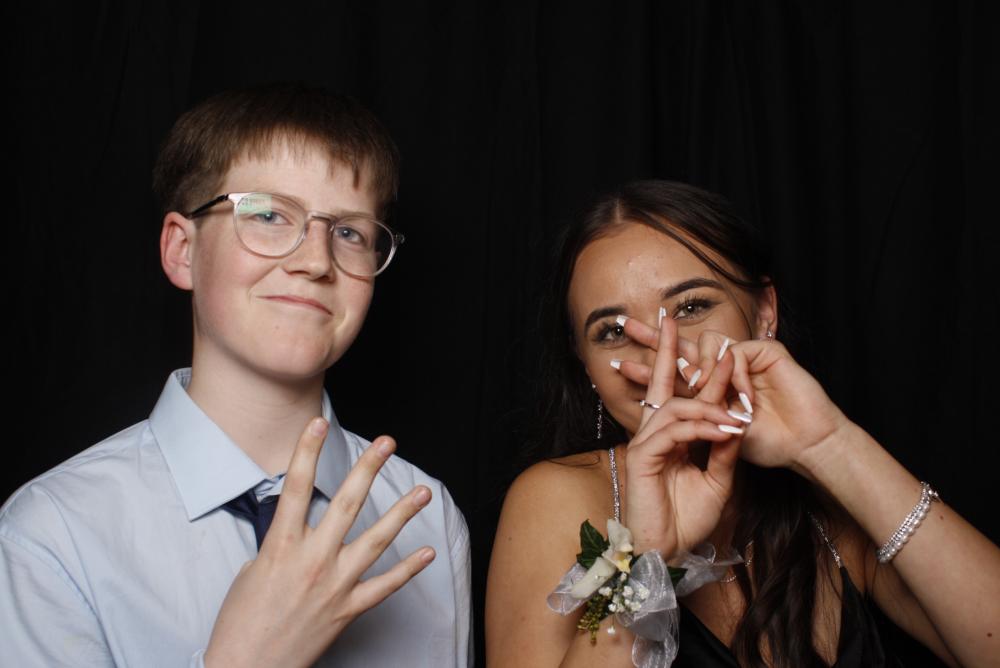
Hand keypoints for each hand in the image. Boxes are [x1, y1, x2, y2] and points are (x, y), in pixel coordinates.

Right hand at [203, 418, 434, 667]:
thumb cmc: (242, 620)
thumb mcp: (253, 569)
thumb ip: (280, 541)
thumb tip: (296, 523)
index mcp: (281, 546)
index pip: (296, 487)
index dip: (307, 451)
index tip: (319, 423)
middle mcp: (312, 561)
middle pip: (346, 504)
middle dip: (368, 469)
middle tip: (387, 443)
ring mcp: (334, 586)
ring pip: (375, 541)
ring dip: (401, 514)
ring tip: (423, 492)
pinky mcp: (347, 610)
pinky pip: (384, 587)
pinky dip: (407, 569)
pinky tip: (427, 552)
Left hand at [614, 319, 851, 473]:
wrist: (807, 446)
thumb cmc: (770, 446)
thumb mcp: (720, 437)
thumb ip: (695, 422)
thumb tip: (660, 414)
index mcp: (712, 390)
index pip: (674, 376)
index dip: (649, 371)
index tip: (618, 367)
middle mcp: (725, 370)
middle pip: (684, 347)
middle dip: (655, 338)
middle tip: (627, 326)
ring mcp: (747, 357)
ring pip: (707, 345)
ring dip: (702, 368)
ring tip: (703, 389)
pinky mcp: (768, 351)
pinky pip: (736, 354)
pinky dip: (733, 374)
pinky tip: (739, 393)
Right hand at [623, 316, 744, 557]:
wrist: (669, 551)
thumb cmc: (687, 519)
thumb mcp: (718, 480)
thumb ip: (724, 450)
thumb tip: (736, 419)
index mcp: (670, 437)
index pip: (680, 394)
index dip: (695, 369)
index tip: (713, 345)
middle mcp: (653, 434)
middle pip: (660, 384)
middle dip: (666, 350)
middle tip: (672, 320)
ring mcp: (645, 443)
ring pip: (675, 406)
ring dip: (709, 404)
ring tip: (737, 412)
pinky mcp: (641, 456)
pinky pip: (673, 430)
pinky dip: (700, 427)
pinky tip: (721, 428)